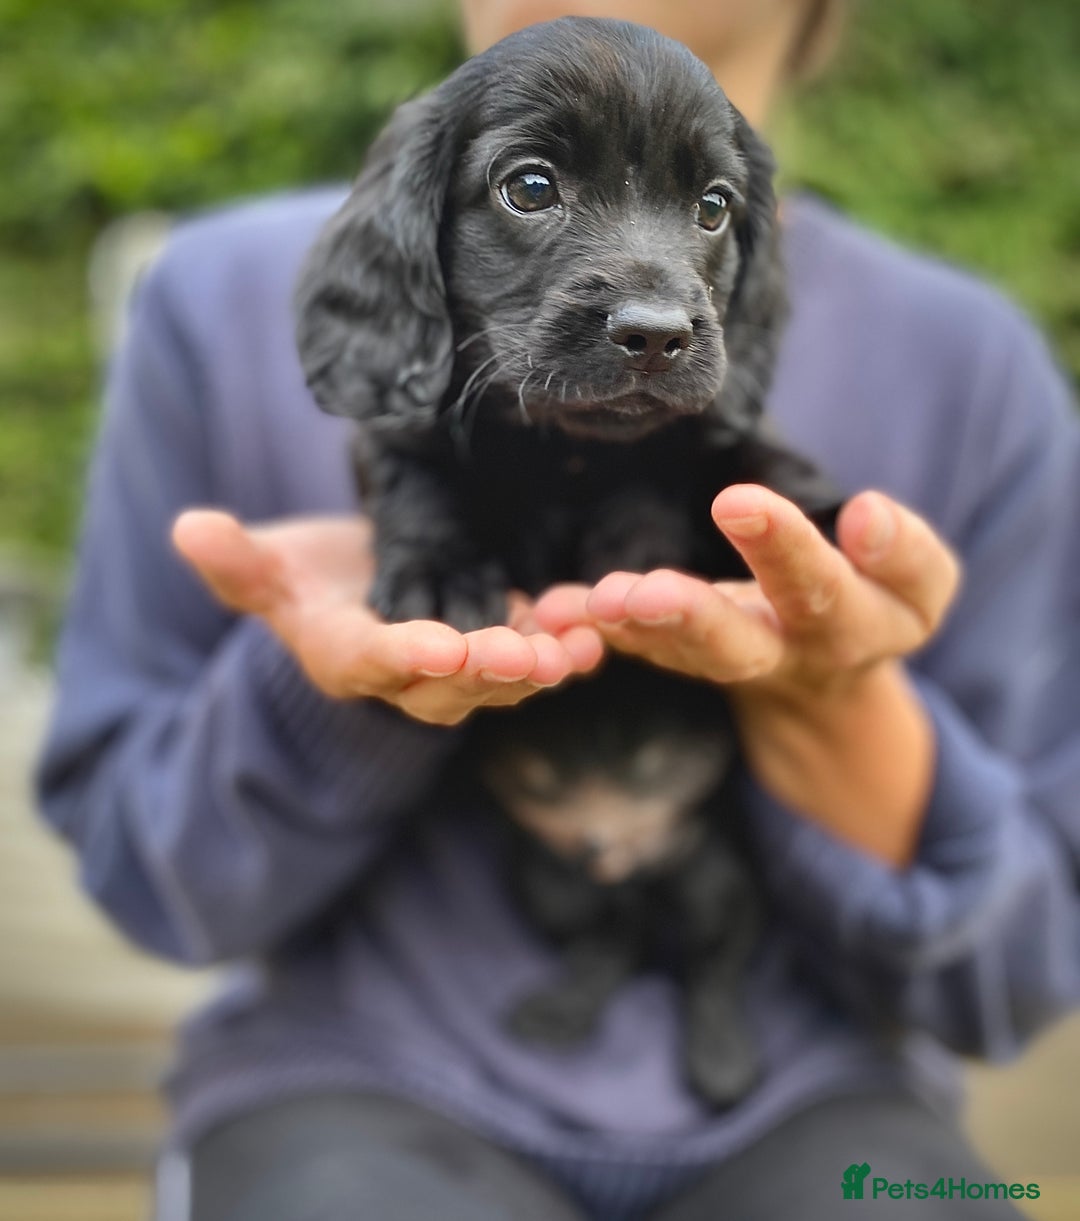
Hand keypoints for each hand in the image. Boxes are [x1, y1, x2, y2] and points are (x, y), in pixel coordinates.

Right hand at [172, 510, 603, 725]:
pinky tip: (597, 629)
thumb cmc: (304, 580)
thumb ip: (236, 560)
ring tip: (581, 647)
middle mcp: (407, 677)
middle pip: (451, 685)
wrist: (354, 592)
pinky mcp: (496, 646)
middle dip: (491, 671)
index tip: (443, 649)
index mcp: (348, 658)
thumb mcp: (268, 569)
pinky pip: (533, 652)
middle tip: (532, 656)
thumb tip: (188, 528)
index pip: (375, 663)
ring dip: (542, 664)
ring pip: (502, 678)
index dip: (408, 658)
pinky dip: (563, 642)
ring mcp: (458, 669)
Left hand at [533, 486, 961, 864]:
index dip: (792, 550)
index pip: (827, 588)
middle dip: (690, 617)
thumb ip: (903, 551)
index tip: (753, 502)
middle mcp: (783, 655)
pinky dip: (594, 631)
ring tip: (595, 600)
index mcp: (855, 628)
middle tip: (639, 593)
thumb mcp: (918, 584)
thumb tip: (867, 513)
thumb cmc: (873, 600)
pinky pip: (639, 648)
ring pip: (676, 653)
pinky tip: (555, 611)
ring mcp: (728, 663)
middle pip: (737, 644)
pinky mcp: (683, 658)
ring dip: (633, 627)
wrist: (826, 676)